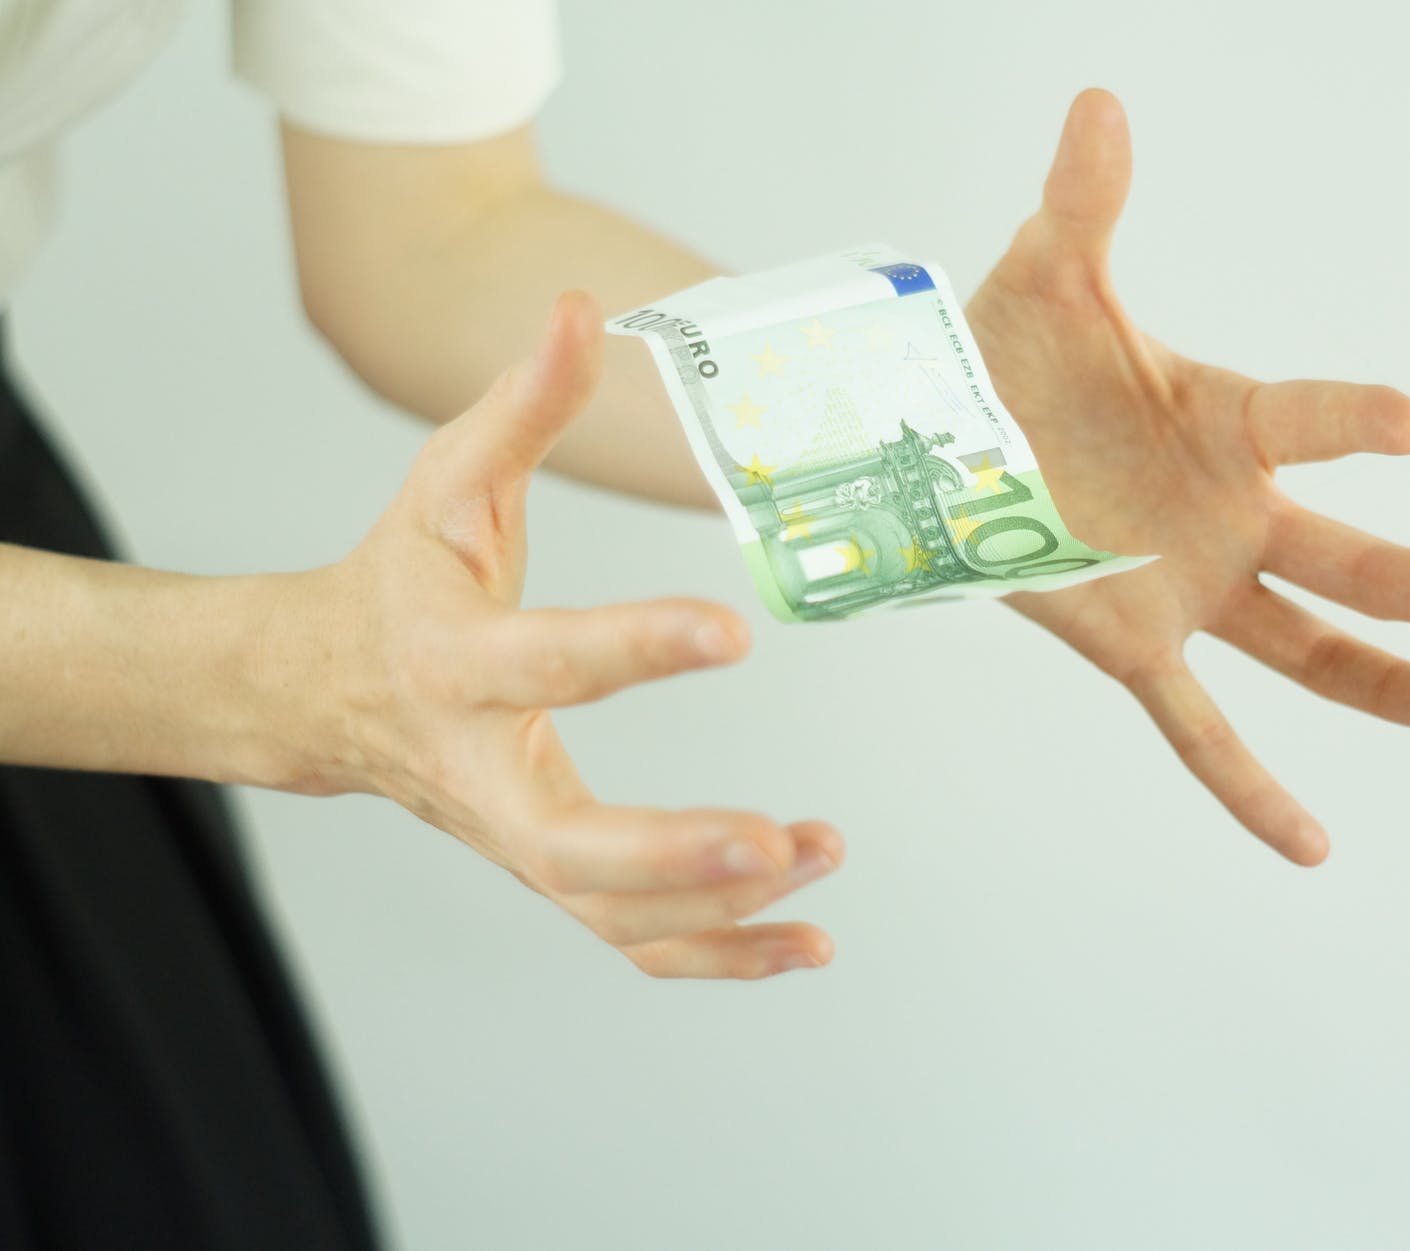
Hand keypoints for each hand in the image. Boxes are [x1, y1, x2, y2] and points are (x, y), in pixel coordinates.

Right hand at [290, 293, 841, 977]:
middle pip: (570, 851)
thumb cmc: (398, 579)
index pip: (548, 663)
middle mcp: (482, 773)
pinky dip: (719, 953)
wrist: (323, 692)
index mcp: (455, 665)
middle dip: (676, 854)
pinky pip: (631, 938)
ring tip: (819, 855)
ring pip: (612, 912)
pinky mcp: (550, 872)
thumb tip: (584, 307)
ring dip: (721, 909)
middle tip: (781, 837)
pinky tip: (807, 942)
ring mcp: (516, 839)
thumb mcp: (445, 479)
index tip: (732, 630)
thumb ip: (521, 402)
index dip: (634, 648)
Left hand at [967, 90, 1409, 864]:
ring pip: (1301, 648)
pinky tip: (1312, 845)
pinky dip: (1248, 788)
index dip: (1354, 420)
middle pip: (1340, 559)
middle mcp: (1225, 511)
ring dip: (1378, 682)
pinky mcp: (1135, 647)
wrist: (935, 436)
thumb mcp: (1045, 281)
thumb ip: (1084, 203)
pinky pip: (1200, 731)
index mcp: (1219, 420)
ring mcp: (1189, 588)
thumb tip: (1099, 100)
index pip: (1300, 420)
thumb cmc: (1006, 354)